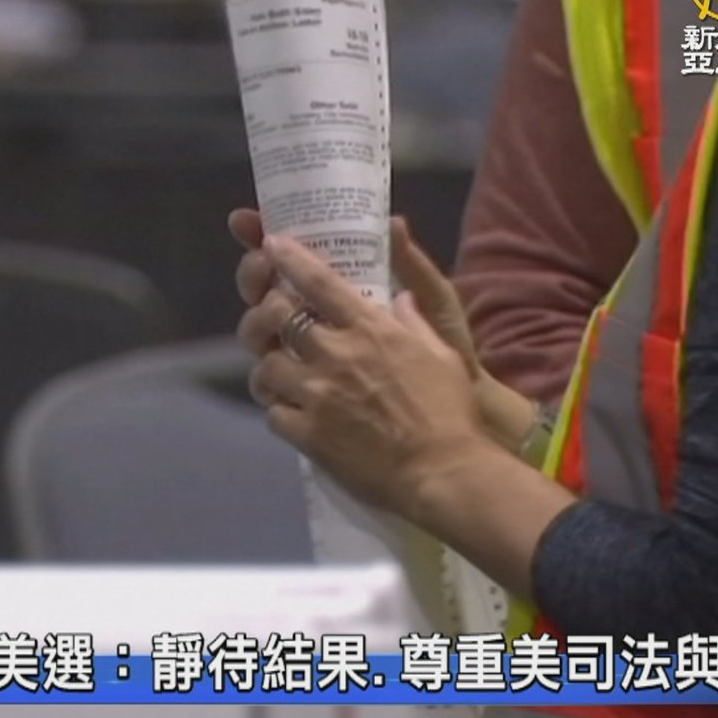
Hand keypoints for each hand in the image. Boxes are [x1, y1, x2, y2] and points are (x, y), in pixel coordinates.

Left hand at [236, 233, 496, 519]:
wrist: (444, 472)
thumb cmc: (451, 412)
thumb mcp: (441, 355)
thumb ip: (414, 323)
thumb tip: (399, 300)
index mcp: (370, 329)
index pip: (318, 282)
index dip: (289, 259)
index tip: (271, 244)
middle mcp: (336, 354)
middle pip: (277, 317)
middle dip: (266, 316)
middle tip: (272, 326)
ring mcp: (318, 394)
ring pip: (266, 367)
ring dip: (269, 370)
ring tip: (279, 378)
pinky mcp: (307, 434)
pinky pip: (272, 414)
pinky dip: (279, 412)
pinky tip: (292, 415)